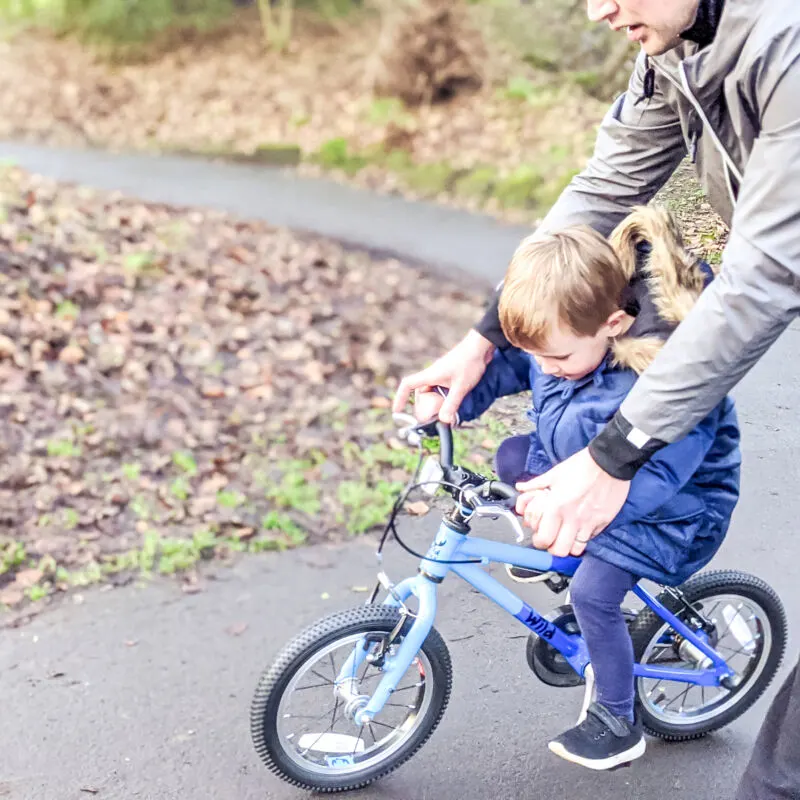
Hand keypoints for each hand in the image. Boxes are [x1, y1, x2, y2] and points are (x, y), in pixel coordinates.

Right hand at [393, 329, 494, 423]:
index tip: (397, 411)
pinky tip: (456, 402)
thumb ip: (452, 404)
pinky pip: (442, 390)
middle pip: (421, 394)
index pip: (408, 385)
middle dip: (425, 406)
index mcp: (430, 375)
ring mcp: (441, 375)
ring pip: (433, 393)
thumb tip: (444, 421)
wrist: (482, 346)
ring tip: (449, 411)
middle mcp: (432, 375)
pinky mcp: (450, 376)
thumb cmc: (470, 362)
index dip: (400, 398)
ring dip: (438, 403)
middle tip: (434, 417)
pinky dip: (445, 398)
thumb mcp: (461, 387)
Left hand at [515, 448, 630, 556]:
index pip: (543, 539)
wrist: (609, 461)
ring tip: (566, 537)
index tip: (540, 535)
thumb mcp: (554, 474)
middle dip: (552, 547)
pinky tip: (581, 529)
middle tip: (552, 539)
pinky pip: (591, 538)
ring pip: (576, 550)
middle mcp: (572, 518)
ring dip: (569, 546)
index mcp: (556, 506)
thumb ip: (535, 484)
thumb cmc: (581, 466)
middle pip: (558, 551)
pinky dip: (584, 538)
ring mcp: (589, 522)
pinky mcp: (603, 522)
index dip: (539, 541)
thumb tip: (520, 487)